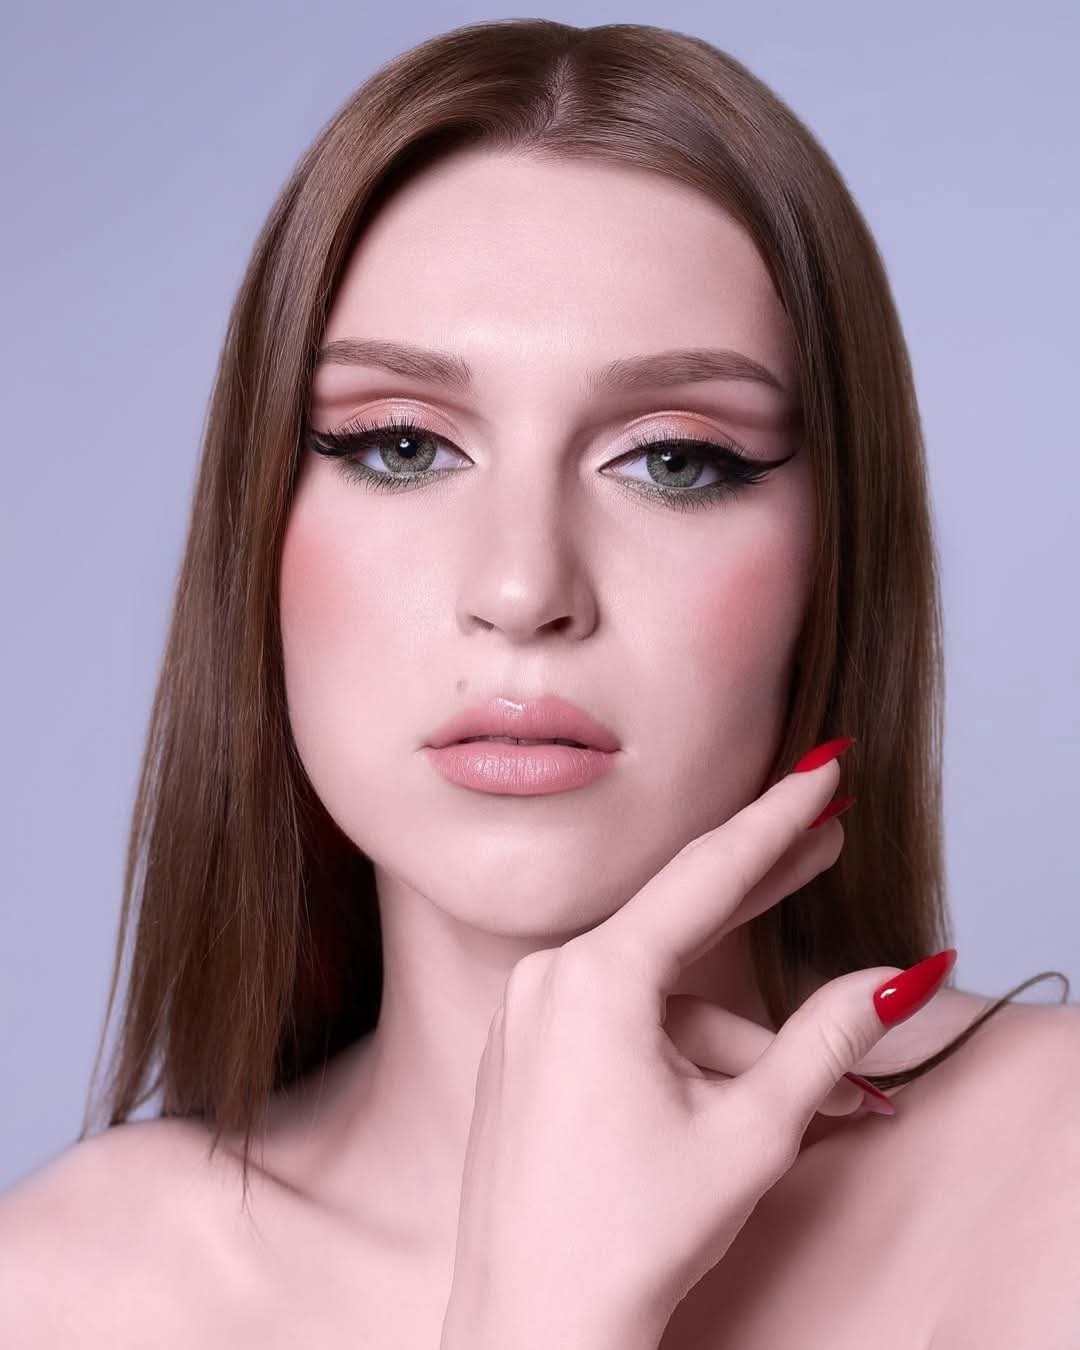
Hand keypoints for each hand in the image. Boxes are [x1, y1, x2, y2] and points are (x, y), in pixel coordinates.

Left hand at [440, 742, 955, 1346]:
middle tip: (827, 838)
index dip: (777, 818)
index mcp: (596, 978)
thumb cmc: (629, 1235)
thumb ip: (826, 1040)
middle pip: (679, 915)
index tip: (823, 767)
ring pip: (658, 990)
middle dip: (760, 885)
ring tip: (796, 1095)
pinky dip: (678, 1043)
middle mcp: (549, 976)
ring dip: (731, 1030)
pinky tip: (722, 1093)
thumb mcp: (750, 1130)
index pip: (706, 873)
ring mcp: (529, 1012)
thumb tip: (896, 979)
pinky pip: (617, 1018)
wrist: (530, 1327)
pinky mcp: (525, 1048)